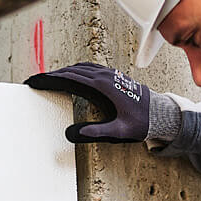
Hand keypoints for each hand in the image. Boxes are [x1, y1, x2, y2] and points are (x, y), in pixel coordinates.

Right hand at [25, 62, 151, 143]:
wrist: (161, 114)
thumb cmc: (142, 122)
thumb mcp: (119, 131)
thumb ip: (97, 132)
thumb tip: (73, 133)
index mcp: (105, 86)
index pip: (73, 77)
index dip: (54, 77)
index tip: (40, 79)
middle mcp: (108, 76)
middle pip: (76, 69)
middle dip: (56, 73)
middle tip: (39, 78)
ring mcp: (112, 74)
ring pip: (84, 67)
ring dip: (67, 70)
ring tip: (52, 77)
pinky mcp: (116, 76)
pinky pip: (92, 68)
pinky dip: (79, 70)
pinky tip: (74, 75)